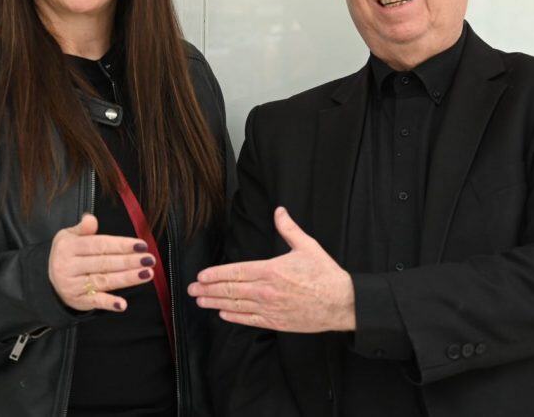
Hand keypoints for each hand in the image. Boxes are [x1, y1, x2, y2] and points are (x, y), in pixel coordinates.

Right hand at [48, 213, 154, 311]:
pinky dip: (109, 303)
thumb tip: (91, 219)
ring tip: (147, 274)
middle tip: (150, 259)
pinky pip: (95, 302)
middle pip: (104, 263)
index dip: (121, 245)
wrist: (50, 280)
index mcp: (69, 248)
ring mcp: (73, 286)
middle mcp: (69, 267)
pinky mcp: (78, 301)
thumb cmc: (67, 254)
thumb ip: (82, 228)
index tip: (141, 245)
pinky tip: (122, 305)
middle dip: (129, 261)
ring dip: (127, 279)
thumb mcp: (68, 236)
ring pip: (104, 281)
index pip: (99, 245)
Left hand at [188, 206, 354, 332]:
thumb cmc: (325, 274)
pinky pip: (249, 320)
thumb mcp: (307, 246)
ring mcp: (270, 308)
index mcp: (271, 270)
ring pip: (236, 305)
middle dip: (208, 289)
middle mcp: (266, 290)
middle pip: (230, 290)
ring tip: (200, 300)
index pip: (236, 272)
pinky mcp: (276, 322)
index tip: (201, 275)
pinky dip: (233, 317)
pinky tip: (223, 314)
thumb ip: (289, 228)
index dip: (215, 274)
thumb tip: (279, 211)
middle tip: (192, 288)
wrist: (341, 303)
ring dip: (215, 303)